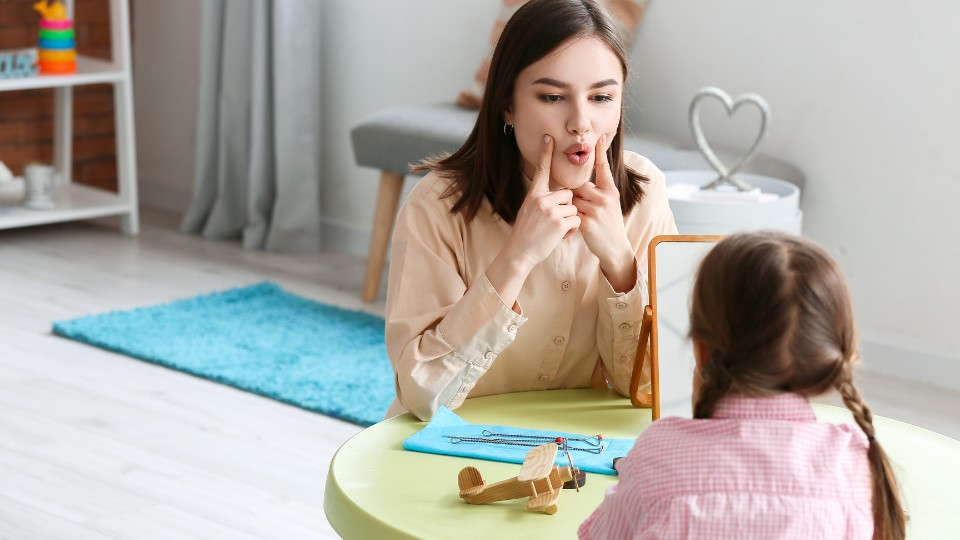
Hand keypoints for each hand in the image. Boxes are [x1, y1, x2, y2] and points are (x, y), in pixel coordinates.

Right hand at [504, 135, 580, 271]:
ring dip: (569, 220)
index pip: (541, 170)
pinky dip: (571, 230)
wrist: (519, 253)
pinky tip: (559, 236)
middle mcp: (541, 199)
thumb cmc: (525, 234)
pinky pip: (576, 220)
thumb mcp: (527, 211)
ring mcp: (550, 210)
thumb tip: (558, 195)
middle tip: (555, 221)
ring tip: (555, 230)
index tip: (548, 138)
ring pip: (573, 208)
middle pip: (567, 194)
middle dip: (567, 207)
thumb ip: (541, 200)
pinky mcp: (559, 223)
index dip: (545, 154)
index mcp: (533, 195)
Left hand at [572, 136, 635, 290]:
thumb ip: (598, 191)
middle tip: (577, 208)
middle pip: (578, 185)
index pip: (604, 168)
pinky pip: (570, 214)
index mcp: (611, 190)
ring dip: (569, 208)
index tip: (599, 137)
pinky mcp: (588, 222)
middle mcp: (605, 197)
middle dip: (573, 195)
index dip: (601, 152)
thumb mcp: (610, 204)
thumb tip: (581, 181)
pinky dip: (568, 220)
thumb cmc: (609, 225)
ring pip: (572, 199)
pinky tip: (571, 229)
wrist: (615, 248)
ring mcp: (597, 209)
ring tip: (576, 219)